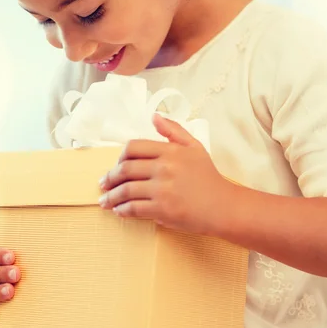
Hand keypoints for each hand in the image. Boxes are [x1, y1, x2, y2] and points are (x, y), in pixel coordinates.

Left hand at [98, 114, 233, 235]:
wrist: (224, 206)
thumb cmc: (208, 177)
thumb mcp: (194, 146)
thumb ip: (174, 130)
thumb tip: (154, 116)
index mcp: (169, 151)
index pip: (133, 148)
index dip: (119, 157)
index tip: (116, 165)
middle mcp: (164, 168)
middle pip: (125, 169)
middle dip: (109, 178)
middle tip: (103, 184)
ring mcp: (163, 189)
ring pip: (126, 190)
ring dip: (111, 197)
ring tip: (104, 201)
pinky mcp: (163, 209)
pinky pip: (134, 208)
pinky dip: (122, 210)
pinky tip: (118, 211)